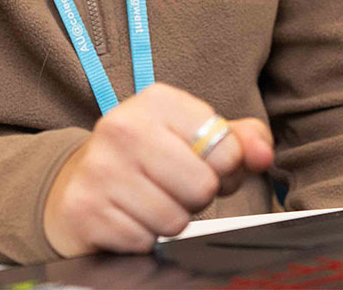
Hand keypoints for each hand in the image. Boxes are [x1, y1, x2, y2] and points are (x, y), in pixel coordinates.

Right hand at [41, 83, 275, 257]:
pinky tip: (128, 216)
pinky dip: (142, 238)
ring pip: (174, 219)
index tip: (198, 163)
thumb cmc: (150, 159)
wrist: (79, 180)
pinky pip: (143, 241)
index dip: (223, 168)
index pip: (226, 149)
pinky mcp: (85, 208)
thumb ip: (240, 140)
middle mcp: (122, 127)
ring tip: (149, 201)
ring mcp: (100, 168)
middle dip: (196, 197)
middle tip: (173, 187)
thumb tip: (263, 153)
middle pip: (202, 186)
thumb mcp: (194, 137)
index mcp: (157, 101)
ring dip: (169, 220)